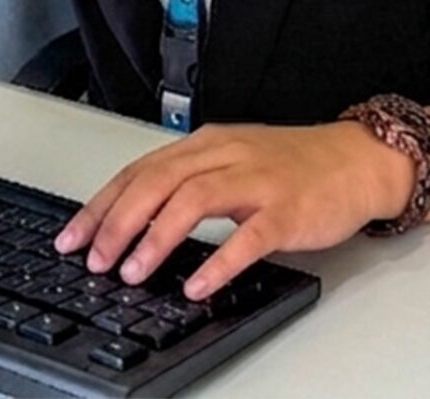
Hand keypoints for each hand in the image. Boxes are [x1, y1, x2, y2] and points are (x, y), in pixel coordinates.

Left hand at [54, 122, 414, 300]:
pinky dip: (219, 262)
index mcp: (207, 144)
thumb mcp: (232, 163)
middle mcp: (227, 155)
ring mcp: (258, 180)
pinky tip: (198, 285)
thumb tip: (134, 223)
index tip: (73, 236)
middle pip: (158, 181)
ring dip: (157, 238)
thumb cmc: (294, 167)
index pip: (140, 169)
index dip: (102, 204)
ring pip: (194, 200)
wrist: (357, 160)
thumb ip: (189, 184)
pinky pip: (248, 236)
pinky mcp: (287, 209)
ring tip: (133, 272)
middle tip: (94, 258)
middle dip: (118, 221)